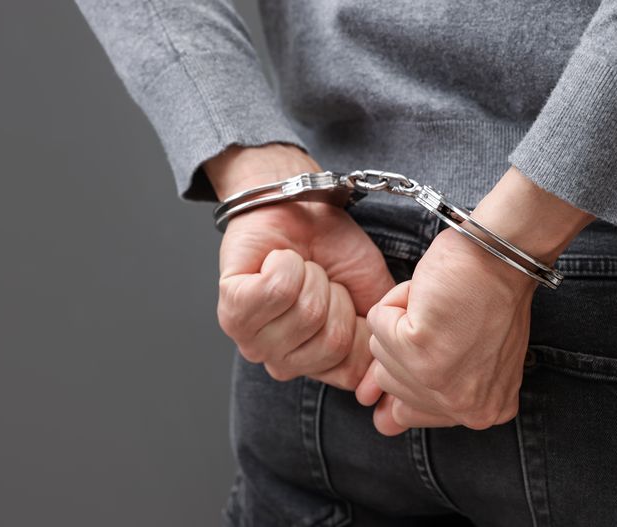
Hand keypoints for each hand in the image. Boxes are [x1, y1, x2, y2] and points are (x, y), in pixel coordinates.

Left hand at [207, 144, 394, 390]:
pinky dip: (285, 263)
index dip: (361, 326)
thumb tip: (375, 393)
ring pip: (305, 314)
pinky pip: (276, 290)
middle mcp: (282, 361)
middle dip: (335, 296)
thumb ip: (384, 341)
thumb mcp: (374, 295)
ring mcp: (252, 339)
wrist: (301, 206)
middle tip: (318, 277)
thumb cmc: (334, 250)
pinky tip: (276, 260)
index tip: (346, 296)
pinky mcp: (232, 308)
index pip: (352, 370)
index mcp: (317, 363)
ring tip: (298, 267)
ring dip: (309, 275)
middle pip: (332, 342)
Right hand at [356, 166, 594, 434]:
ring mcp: (439, 382)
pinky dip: (396, 300)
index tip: (423, 348)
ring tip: (439, 307)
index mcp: (482, 414)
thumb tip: (382, 423)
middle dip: (404, 342)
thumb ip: (427, 395)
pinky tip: (429, 298)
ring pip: (379, 351)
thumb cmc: (487, 295)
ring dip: (400, 319)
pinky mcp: (419, 350)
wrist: (502, 255)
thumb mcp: (466, 359)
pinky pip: (377, 323)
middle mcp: (465, 409)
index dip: (408, 371)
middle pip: (389, 382)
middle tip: (445, 320)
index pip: (410, 413)